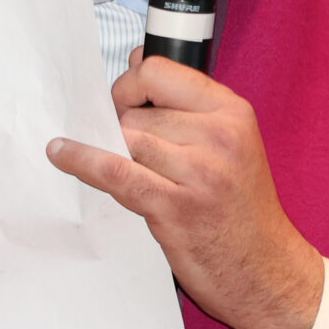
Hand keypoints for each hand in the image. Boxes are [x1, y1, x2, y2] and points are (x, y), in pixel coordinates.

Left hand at [47, 52, 323, 328]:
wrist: (266, 270)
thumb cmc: (240, 207)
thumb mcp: (230, 142)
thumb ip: (184, 102)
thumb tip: (135, 58)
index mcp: (231, 112)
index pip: (157, 71)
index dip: (129, 85)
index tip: (123, 103)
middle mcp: (219, 136)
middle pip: (134, 111)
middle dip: (121, 129)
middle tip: (134, 156)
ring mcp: (199, 172)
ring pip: (122, 137)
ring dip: (112, 151)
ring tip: (125, 169)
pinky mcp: (175, 206)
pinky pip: (114, 171)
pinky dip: (82, 160)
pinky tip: (61, 154)